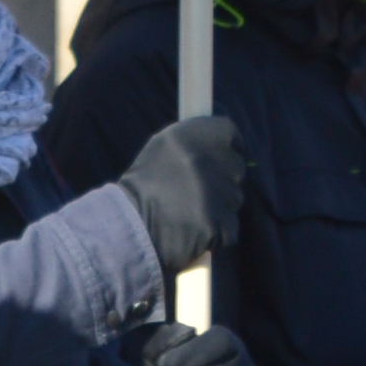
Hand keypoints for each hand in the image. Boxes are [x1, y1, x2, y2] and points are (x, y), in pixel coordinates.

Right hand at [113, 115, 244, 278]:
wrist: (129, 225)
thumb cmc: (143, 185)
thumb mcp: (163, 147)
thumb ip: (194, 141)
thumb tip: (221, 143)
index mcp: (195, 135)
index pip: (230, 132)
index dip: (227, 147)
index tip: (220, 158)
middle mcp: (212, 159)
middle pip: (236, 167)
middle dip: (223, 179)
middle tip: (198, 192)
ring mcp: (221, 193)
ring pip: (234, 198)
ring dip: (220, 206)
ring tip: (190, 212)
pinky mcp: (222, 224)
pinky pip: (229, 227)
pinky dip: (217, 232)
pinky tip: (194, 230)